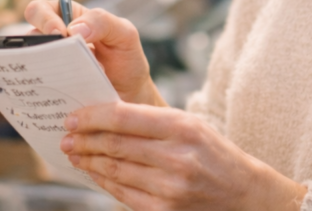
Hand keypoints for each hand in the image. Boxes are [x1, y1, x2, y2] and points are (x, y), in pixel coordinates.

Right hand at [24, 0, 164, 106]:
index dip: (43, 18)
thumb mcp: (124, 33)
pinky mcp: (49, 93)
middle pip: (27, 38)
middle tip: (55, 58)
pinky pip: (35, 93)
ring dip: (45, 73)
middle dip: (38, 46)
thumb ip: (102, 21)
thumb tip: (73, 29)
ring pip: (29, 67)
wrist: (132, 96)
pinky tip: (64, 100)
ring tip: (68, 83)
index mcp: (67, 19)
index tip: (59, 32)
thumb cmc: (126, 59)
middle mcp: (52, 43)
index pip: (41, 10)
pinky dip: (44, 96)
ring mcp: (48, 69)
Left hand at [60, 102, 307, 210]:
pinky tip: (95, 173)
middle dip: (83, 140)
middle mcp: (176, 157)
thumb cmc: (214, 154)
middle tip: (65, 136)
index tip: (72, 116)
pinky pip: (123, 194)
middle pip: (114, 145)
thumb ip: (151, 121)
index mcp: (182, 127)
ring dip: (89, 162)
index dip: (91, 116)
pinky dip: (104, 183)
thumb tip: (104, 116)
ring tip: (75, 153)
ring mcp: (170, 188)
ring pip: (115, 171)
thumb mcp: (190, 126)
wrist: (245, 195)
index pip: (123, 117)